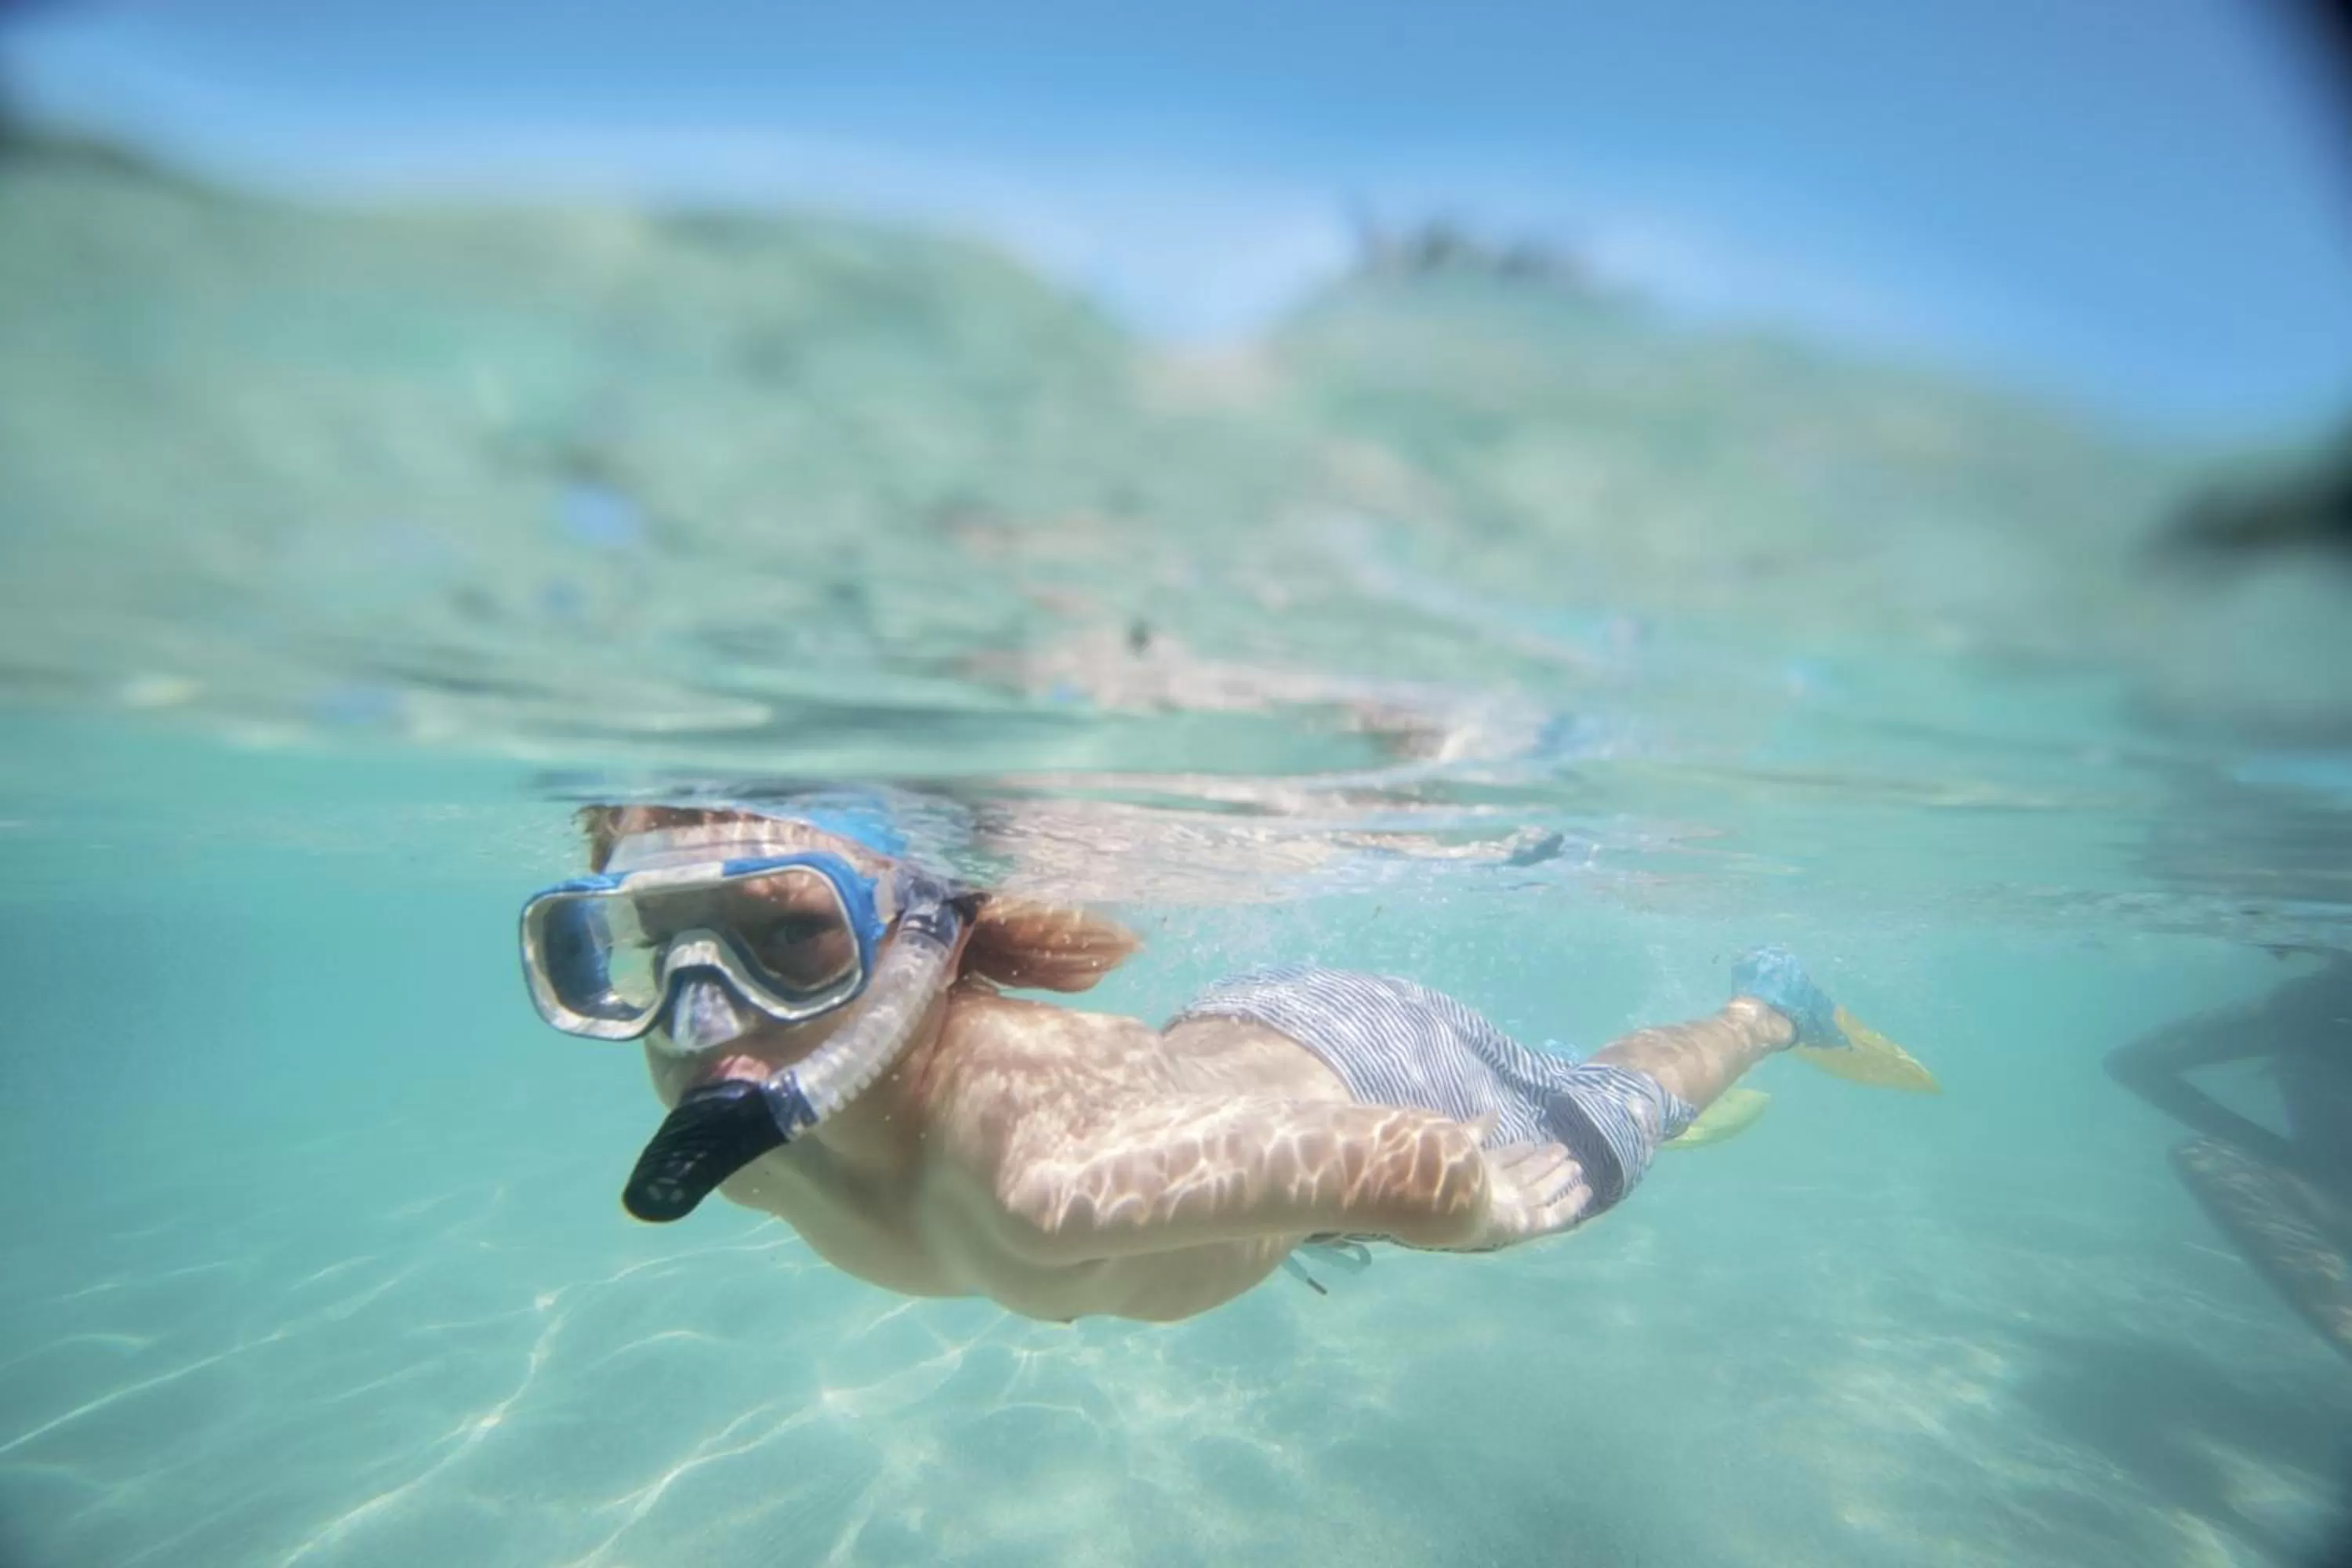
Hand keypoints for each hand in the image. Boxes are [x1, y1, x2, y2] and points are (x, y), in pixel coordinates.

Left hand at [1429, 1140, 1592, 1251]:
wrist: (1444, 1204)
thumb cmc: (1447, 1170)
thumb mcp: (1461, 1140)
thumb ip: (1478, 1129)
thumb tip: (1495, 1113)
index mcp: (1478, 1173)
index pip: (1502, 1161)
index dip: (1517, 1152)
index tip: (1532, 1143)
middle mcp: (1497, 1191)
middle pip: (1525, 1175)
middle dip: (1543, 1163)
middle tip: (1564, 1151)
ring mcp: (1512, 1208)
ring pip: (1541, 1191)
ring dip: (1557, 1177)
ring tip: (1574, 1163)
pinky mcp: (1525, 1226)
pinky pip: (1552, 1215)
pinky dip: (1569, 1204)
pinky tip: (1585, 1191)